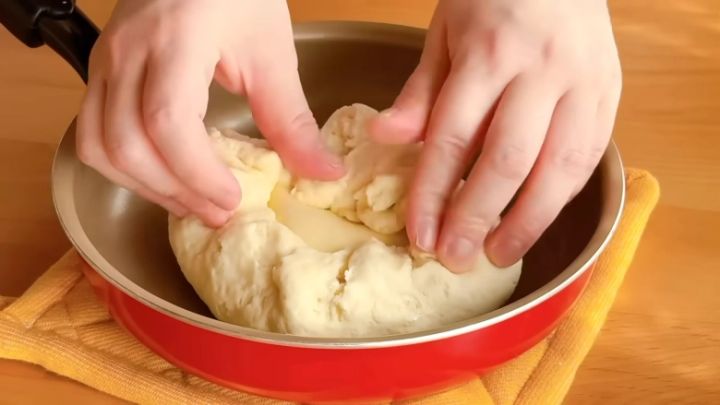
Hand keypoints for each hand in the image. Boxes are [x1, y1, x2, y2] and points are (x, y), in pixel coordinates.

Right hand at [76, 0, 342, 226]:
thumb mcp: (272, 53)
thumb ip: (292, 119)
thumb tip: (324, 174)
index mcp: (176, 39)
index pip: (167, 121)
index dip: (197, 173)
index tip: (234, 199)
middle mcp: (127, 52)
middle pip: (126, 144)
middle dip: (174, 191)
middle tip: (218, 213)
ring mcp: (105, 62)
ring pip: (100, 147)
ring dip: (146, 187)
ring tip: (192, 203)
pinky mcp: (100, 72)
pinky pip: (94, 135)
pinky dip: (126, 169)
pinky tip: (164, 179)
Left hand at [369, 0, 621, 270]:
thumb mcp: (444, 33)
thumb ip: (421, 90)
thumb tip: (386, 139)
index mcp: (489, 53)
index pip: (453, 137)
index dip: (433, 193)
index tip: (419, 235)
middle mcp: (539, 72)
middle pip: (506, 161)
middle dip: (476, 218)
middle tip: (454, 258)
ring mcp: (582, 85)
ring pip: (556, 169)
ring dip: (525, 222)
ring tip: (497, 255)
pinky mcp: (610, 96)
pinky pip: (586, 159)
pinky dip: (559, 198)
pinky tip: (534, 222)